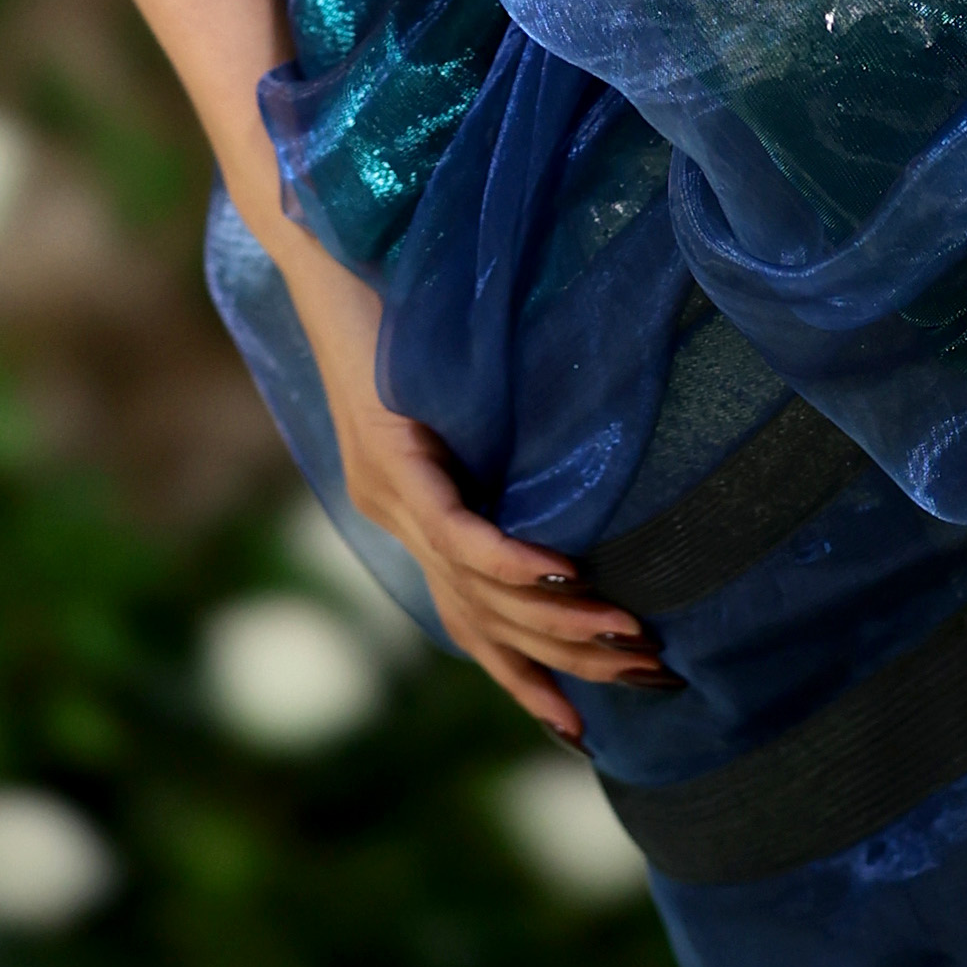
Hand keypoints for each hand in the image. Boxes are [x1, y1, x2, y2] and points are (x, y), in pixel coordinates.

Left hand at [285, 232, 659, 741]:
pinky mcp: (388, 449)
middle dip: (567, 664)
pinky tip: (562, 579)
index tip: (580, 727)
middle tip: (650, 683)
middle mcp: (392, 513)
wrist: (317, 239)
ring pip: (477, 589)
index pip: (470, 618)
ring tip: (630, 640)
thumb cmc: (392, 296)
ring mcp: (387, 488)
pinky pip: (456, 527)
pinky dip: (510, 561)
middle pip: (484, 619)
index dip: (523, 677)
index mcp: (403, 507)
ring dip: (557, 624)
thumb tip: (569, 461)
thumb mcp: (453, 384)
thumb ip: (490, 434)